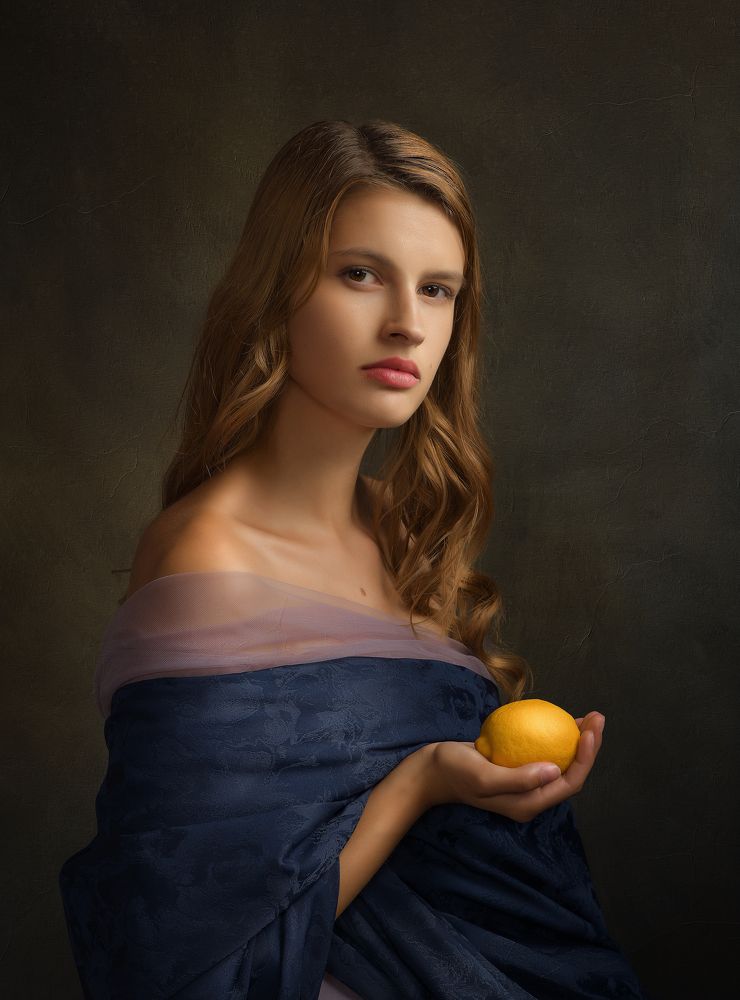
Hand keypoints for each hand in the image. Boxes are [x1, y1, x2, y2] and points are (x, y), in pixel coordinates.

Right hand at [419, 711, 604, 821]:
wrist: (430, 770)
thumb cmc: (454, 772)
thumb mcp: (483, 777)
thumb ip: (518, 779)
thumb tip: (555, 771)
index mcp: (528, 804)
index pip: (569, 783)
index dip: (586, 759)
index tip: (590, 731)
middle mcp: (531, 797)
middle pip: (572, 773)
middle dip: (589, 746)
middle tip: (597, 717)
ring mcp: (525, 783)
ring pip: (561, 762)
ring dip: (577, 741)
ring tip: (586, 716)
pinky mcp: (517, 768)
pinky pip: (543, 752)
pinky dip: (555, 736)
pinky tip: (556, 718)